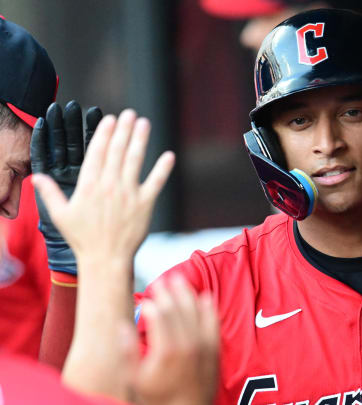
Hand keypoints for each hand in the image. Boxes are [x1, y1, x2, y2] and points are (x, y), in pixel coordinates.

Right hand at [32, 109, 174, 266]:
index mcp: (89, 186)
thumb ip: (50, 193)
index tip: (109, 119)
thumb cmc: (82, 239)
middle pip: (117, 151)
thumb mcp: (61, 215)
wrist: (106, 259)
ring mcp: (129, 194)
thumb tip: (36, 177)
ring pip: (135, 160)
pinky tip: (169, 155)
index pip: (97, 153)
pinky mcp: (145, 204)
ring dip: (140, 140)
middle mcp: (109, 186)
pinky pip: (156, 182)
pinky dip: (163, 169)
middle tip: (129, 113)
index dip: (104, 134)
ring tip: (144, 123)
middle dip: (123, 130)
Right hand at [122, 276, 219, 404]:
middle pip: (177, 310)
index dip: (152, 303)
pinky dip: (209, 308)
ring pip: (196, 312)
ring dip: (187, 294)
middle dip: (168, 293)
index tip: (146, 298)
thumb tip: (122, 326)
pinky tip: (206, 296)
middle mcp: (187, 344)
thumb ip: (128, 352)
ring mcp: (203, 346)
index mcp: (166, 349)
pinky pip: (213, 323)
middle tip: (162, 281)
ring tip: (180, 281)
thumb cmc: (158, 399)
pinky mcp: (214, 350)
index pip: (159, 316)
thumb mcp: (135, 380)